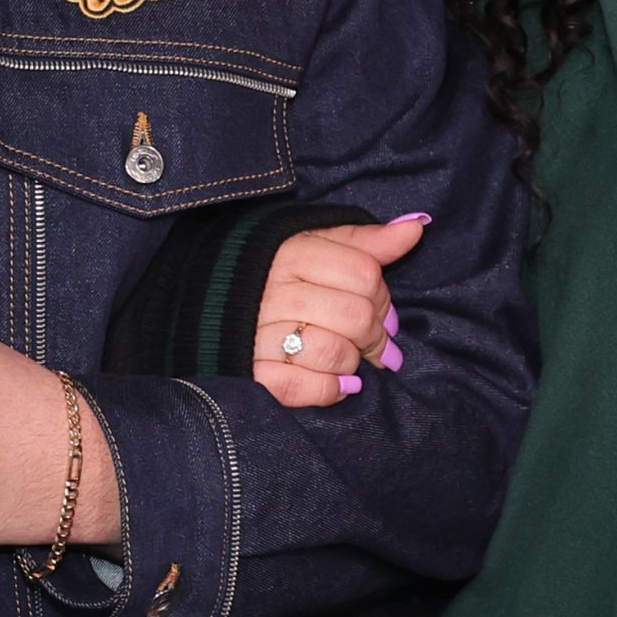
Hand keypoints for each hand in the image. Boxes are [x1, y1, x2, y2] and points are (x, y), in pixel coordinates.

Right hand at [251, 215, 427, 409]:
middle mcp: (273, 290)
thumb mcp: (311, 243)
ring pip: (335, 354)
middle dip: (374, 337)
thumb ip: (364, 240)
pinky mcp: (248, 373)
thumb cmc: (269, 272)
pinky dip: (328, 390)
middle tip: (374, 344)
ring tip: (347, 360)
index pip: (364, 275)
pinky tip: (336, 384)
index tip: (384, 313)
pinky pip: (303, 388)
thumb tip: (417, 226)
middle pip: (356, 318)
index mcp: (290, 252)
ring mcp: (256, 334)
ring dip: (350, 363)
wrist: (198, 304)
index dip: (384, 298)